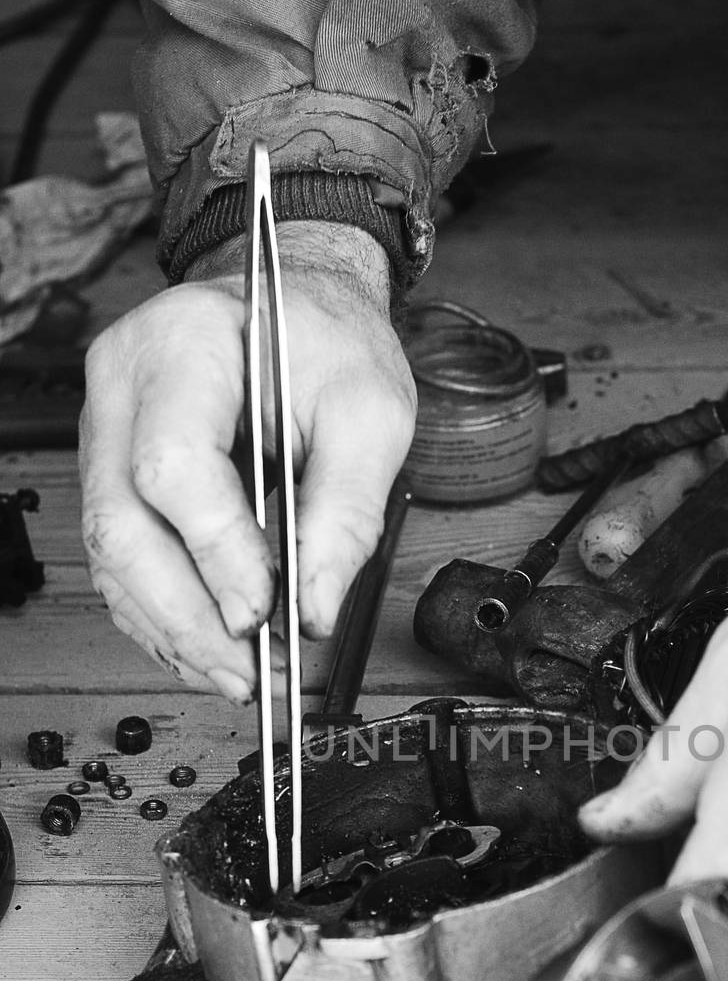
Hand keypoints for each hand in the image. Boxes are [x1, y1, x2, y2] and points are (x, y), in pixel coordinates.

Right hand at [79, 221, 415, 700]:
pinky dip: (164, 618)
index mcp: (183, 347)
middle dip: (189, 616)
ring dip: (176, 632)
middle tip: (254, 672)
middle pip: (123, 524)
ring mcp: (104, 433)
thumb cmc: (328, 344)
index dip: (215, 553)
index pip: (171, 465)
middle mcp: (122, 388)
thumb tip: (317, 611)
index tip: (266, 613)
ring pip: (111, 556)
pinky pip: (119, 563)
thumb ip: (347, 512)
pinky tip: (209, 652)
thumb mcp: (371, 412)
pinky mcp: (110, 475)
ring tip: (241, 677)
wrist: (291, 303)